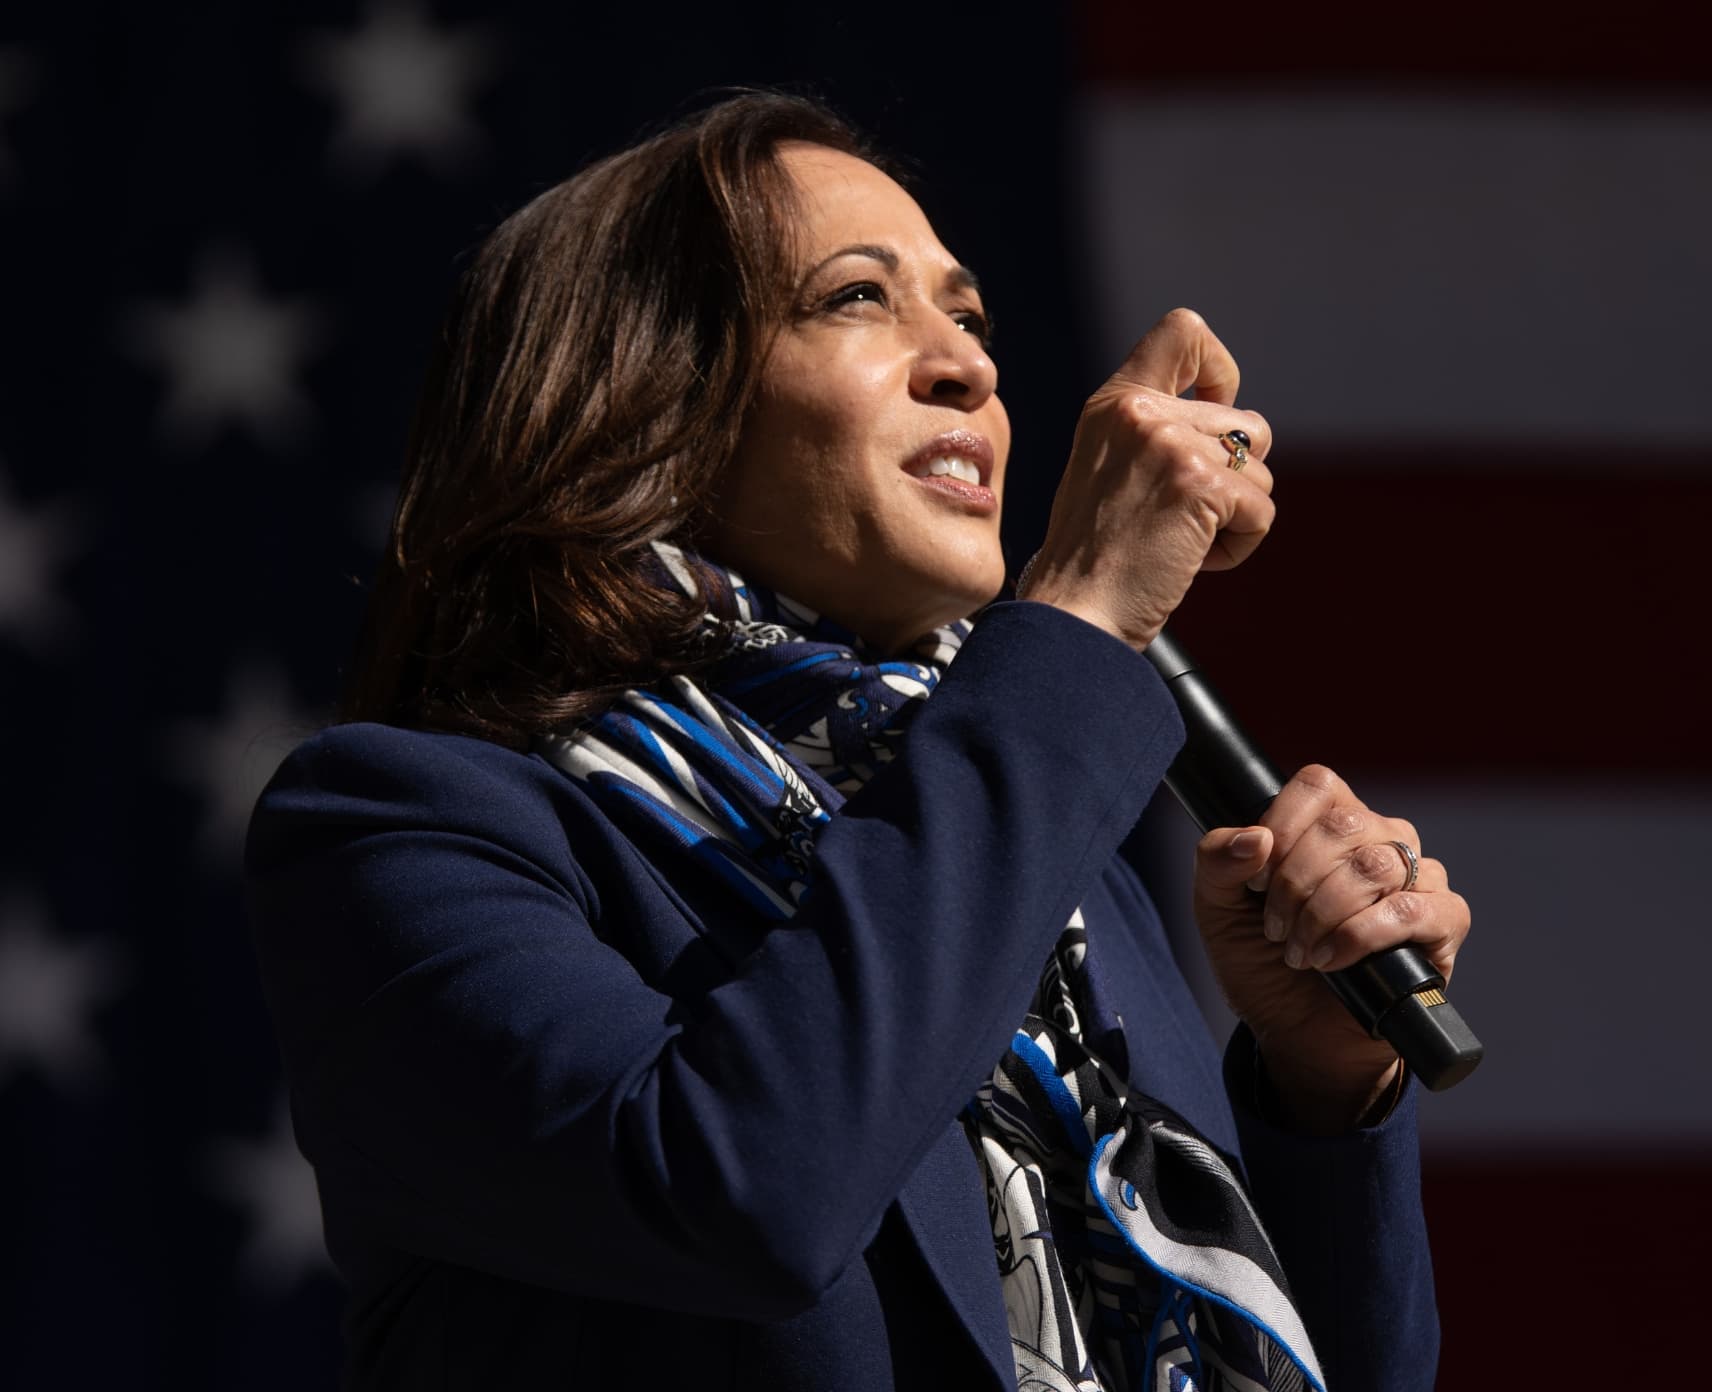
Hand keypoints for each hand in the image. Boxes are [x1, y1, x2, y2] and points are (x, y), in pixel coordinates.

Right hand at [1019, 308, 1275, 650]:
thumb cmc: (1093, 560)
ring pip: (1258, 470)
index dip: (1219, 368)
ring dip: (1234, 517)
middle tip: (1177, 518)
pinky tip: (1192, 562)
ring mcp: (1171, 445)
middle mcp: (1140, 412)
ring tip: (1178, 543)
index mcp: (1113, 404)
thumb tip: (1233, 429)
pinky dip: (1239, 546)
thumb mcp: (1107, 469)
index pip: (1185, 330)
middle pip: (1246, 424)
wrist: (1074, 616)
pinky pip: (1262, 511)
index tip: (1214, 408)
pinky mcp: (1202, 485)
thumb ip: (1155, 434)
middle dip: (1232, 479)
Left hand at [1192, 765, 1471, 1132]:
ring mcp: (1418, 878)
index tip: (1256, 881)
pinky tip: (1333, 960)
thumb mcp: (1217, 909)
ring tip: (1300, 952)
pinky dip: (1361, 935)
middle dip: (1295, 884)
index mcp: (1329, 821)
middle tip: (1275, 930)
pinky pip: (1414, 908)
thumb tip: (1254, 838)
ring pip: (1375, 865)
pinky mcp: (1444, 922)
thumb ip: (1217, 862)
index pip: (1317, 785)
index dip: (1281, 827)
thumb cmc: (1262, 961)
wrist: (1297, 1034)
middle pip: (1344, 825)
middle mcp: (1380, 838)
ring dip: (1323, 914)